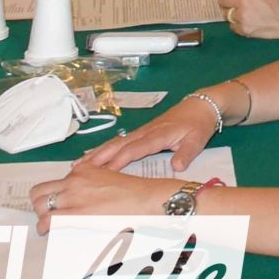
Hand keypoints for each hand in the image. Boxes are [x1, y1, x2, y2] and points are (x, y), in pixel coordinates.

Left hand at [31, 166, 175, 234]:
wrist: (144, 198)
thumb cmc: (132, 191)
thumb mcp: (108, 176)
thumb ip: (90, 180)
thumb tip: (81, 194)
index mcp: (83, 170)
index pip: (53, 182)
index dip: (50, 194)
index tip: (54, 203)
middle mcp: (74, 179)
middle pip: (38, 191)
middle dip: (39, 204)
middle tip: (47, 212)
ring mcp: (73, 195)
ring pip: (39, 205)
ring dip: (41, 216)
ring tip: (49, 223)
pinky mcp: (75, 212)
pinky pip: (48, 220)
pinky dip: (44, 227)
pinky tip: (48, 231)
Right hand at [76, 96, 216, 174]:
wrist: (201, 106)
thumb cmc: (198, 124)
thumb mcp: (197, 139)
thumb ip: (187, 153)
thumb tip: (176, 167)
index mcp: (158, 135)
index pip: (136, 149)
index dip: (120, 160)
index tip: (105, 172)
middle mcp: (145, 132)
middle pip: (118, 145)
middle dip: (99, 157)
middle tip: (78, 171)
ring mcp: (141, 132)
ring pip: (115, 143)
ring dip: (96, 154)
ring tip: (76, 166)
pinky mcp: (140, 133)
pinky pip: (118, 142)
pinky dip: (103, 150)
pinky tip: (91, 158)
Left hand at [216, 0, 278, 37]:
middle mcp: (243, 1)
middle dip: (227, 0)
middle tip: (236, 3)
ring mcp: (242, 17)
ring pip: (225, 14)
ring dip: (233, 13)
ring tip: (245, 13)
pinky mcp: (244, 30)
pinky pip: (232, 26)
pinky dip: (238, 24)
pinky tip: (250, 22)